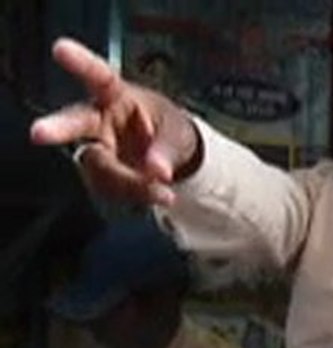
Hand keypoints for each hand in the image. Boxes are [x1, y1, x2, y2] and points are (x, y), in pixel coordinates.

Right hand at [30, 38, 199, 205]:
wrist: (171, 158)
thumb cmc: (169, 130)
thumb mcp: (177, 132)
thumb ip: (167, 149)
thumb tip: (157, 171)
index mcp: (118, 96)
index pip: (99, 77)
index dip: (80, 63)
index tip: (61, 49)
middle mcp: (100, 120)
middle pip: (76, 122)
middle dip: (59, 128)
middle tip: (38, 133)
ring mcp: (97, 147)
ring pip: (99, 167)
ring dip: (130, 183)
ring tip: (164, 191)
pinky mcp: (99, 175)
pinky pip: (109, 189)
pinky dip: (135, 196)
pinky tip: (159, 194)